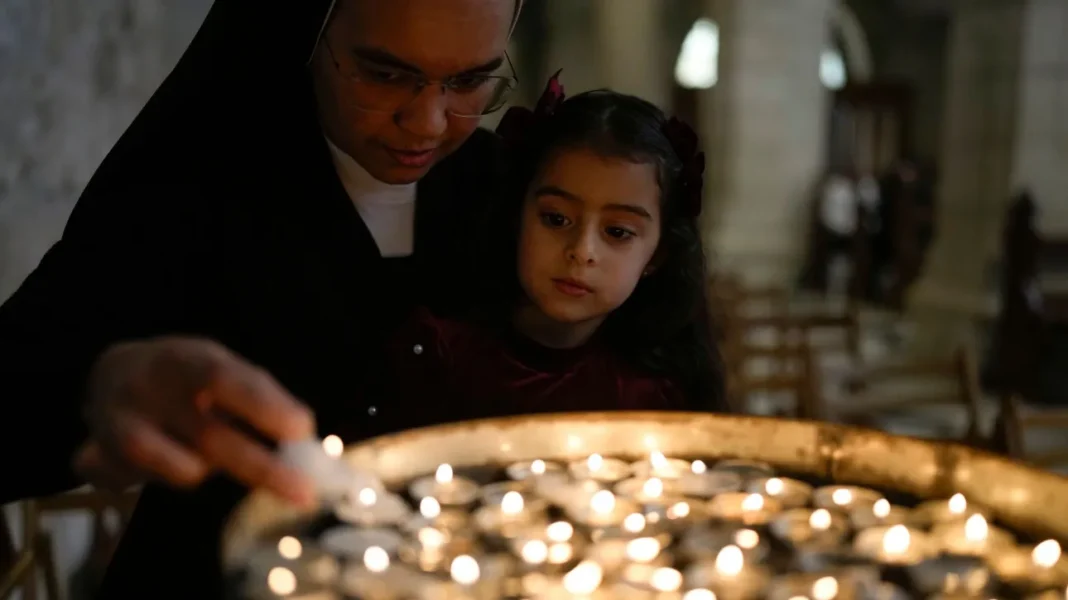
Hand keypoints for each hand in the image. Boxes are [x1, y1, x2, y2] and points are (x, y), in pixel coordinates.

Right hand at [74, 337, 315, 505]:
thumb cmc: (185, 377)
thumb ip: (260, 395)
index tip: (302, 430)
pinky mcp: (99, 459)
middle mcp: (146, 390)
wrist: (111, 376)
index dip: (263, 405)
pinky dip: (178, 476)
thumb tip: (304, 434)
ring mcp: (118, 425)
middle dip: (262, 468)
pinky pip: (165, 484)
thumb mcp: (220, 366)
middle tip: (304, 491)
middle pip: (209, 436)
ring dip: (212, 468)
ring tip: (204, 449)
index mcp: (183, 359)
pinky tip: (167, 458)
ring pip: (187, 470)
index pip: (223, 378)